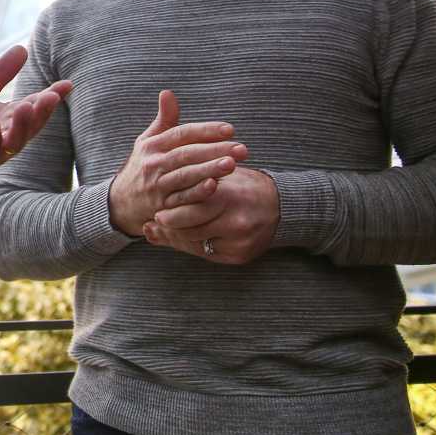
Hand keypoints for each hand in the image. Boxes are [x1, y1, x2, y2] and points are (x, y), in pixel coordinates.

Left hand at [0, 44, 71, 203]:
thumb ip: (1, 76)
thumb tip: (23, 48)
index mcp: (11, 118)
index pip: (36, 105)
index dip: (52, 96)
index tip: (67, 84)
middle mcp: (8, 134)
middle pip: (31, 124)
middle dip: (42, 111)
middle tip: (52, 96)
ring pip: (15, 139)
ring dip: (22, 125)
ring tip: (26, 106)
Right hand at [107, 90, 246, 236]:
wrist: (121, 201)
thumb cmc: (143, 166)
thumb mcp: (148, 142)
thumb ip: (164, 119)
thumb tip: (167, 92)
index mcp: (153, 145)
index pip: (181, 133)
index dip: (205, 130)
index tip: (230, 129)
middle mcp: (154, 164)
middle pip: (186, 154)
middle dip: (214, 150)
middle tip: (241, 149)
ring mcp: (157, 186)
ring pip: (185, 175)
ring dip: (208, 169)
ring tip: (232, 164)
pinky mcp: (162, 207)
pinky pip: (181, 199)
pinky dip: (197, 192)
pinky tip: (214, 186)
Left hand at [143, 167, 280, 264]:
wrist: (280, 205)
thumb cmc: (241, 187)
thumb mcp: (218, 178)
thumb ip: (189, 189)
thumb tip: (156, 209)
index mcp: (227, 195)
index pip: (188, 207)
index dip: (169, 211)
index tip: (156, 213)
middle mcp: (235, 220)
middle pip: (189, 228)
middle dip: (169, 227)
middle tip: (156, 222)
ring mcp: (240, 241)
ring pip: (195, 243)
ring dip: (178, 237)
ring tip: (167, 230)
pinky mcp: (241, 256)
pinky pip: (207, 254)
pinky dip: (195, 245)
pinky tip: (188, 238)